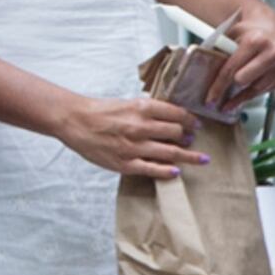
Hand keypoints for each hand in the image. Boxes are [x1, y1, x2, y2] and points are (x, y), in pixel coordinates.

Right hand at [55, 92, 200, 180]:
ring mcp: (134, 147)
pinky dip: (167, 171)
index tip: (196, 125)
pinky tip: (176, 172)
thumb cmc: (101, 111)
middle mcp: (141, 126)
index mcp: (143, 107)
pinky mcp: (125, 163)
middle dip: (188, 137)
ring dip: (188, 156)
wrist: (75, 120)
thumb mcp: (128, 102)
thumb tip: (170, 116)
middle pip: (177, 133)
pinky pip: (152, 169)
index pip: (177, 113)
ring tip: (199, 158)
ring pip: (171, 153)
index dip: (191, 120)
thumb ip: (148, 110)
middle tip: (193, 140)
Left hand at [214, 0, 274, 103]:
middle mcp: (272, 53)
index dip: (219, 86)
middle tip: (218, 97)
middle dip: (230, 88)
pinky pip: (263, 92)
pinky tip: (242, 97)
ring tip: (229, 101)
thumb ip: (220, 49)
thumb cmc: (251, 32)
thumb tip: (201, 66)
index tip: (211, 99)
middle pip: (243, 81)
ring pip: (254, 91)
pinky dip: (251, 94)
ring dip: (240, 96)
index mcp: (256, 40)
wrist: (274, 30)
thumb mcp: (233, 34)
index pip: (232, 69)